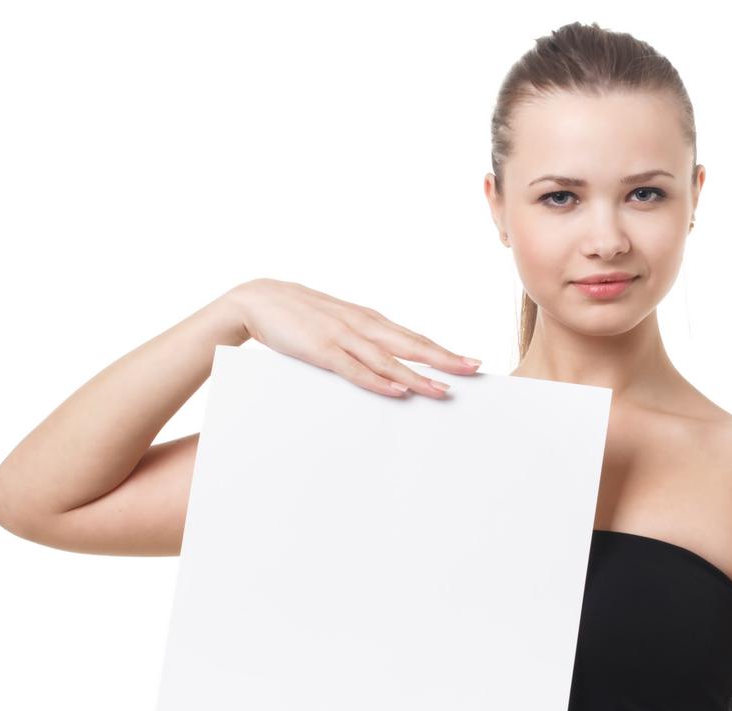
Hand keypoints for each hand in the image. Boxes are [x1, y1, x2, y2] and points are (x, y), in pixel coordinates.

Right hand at [224, 278, 482, 397]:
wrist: (257, 299)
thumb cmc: (298, 314)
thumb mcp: (337, 323)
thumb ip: (360, 338)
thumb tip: (385, 359)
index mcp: (367, 319)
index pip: (413, 337)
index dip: (442, 349)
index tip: (469, 361)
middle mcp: (361, 324)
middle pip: (411, 344)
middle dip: (444, 358)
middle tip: (474, 370)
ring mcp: (342, 336)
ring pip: (389, 360)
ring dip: (417, 376)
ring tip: (443, 391)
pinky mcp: (322, 350)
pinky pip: (356, 370)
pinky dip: (379, 381)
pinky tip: (398, 390)